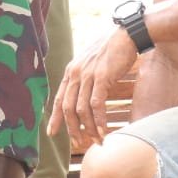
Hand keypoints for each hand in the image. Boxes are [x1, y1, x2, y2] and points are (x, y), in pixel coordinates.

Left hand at [49, 28, 137, 146]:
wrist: (126, 35)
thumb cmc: (110, 50)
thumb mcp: (90, 63)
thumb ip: (84, 79)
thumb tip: (84, 97)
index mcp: (71, 72)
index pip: (59, 99)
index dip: (55, 118)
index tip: (51, 133)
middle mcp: (75, 74)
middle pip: (68, 108)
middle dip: (72, 128)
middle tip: (78, 143)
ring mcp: (88, 76)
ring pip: (82, 110)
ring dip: (89, 128)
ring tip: (96, 140)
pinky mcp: (102, 78)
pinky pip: (97, 105)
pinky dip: (99, 120)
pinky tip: (103, 131)